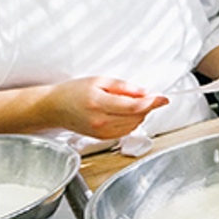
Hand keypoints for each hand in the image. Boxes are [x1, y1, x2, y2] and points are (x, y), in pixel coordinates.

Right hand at [40, 77, 169, 139]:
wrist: (55, 107)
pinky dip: (132, 121)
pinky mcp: (103, 138)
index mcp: (99, 103)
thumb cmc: (75, 92)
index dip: (153, 102)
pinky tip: (124, 112)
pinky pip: (127, 130)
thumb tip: (146, 93)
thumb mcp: (100, 81)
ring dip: (140, 114)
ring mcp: (101, 132)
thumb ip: (125, 87)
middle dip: (146, 106)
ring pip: (134, 125)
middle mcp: (100, 121)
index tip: (164, 98)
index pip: (134, 106)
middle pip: (137, 116)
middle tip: (144, 95)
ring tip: (128, 102)